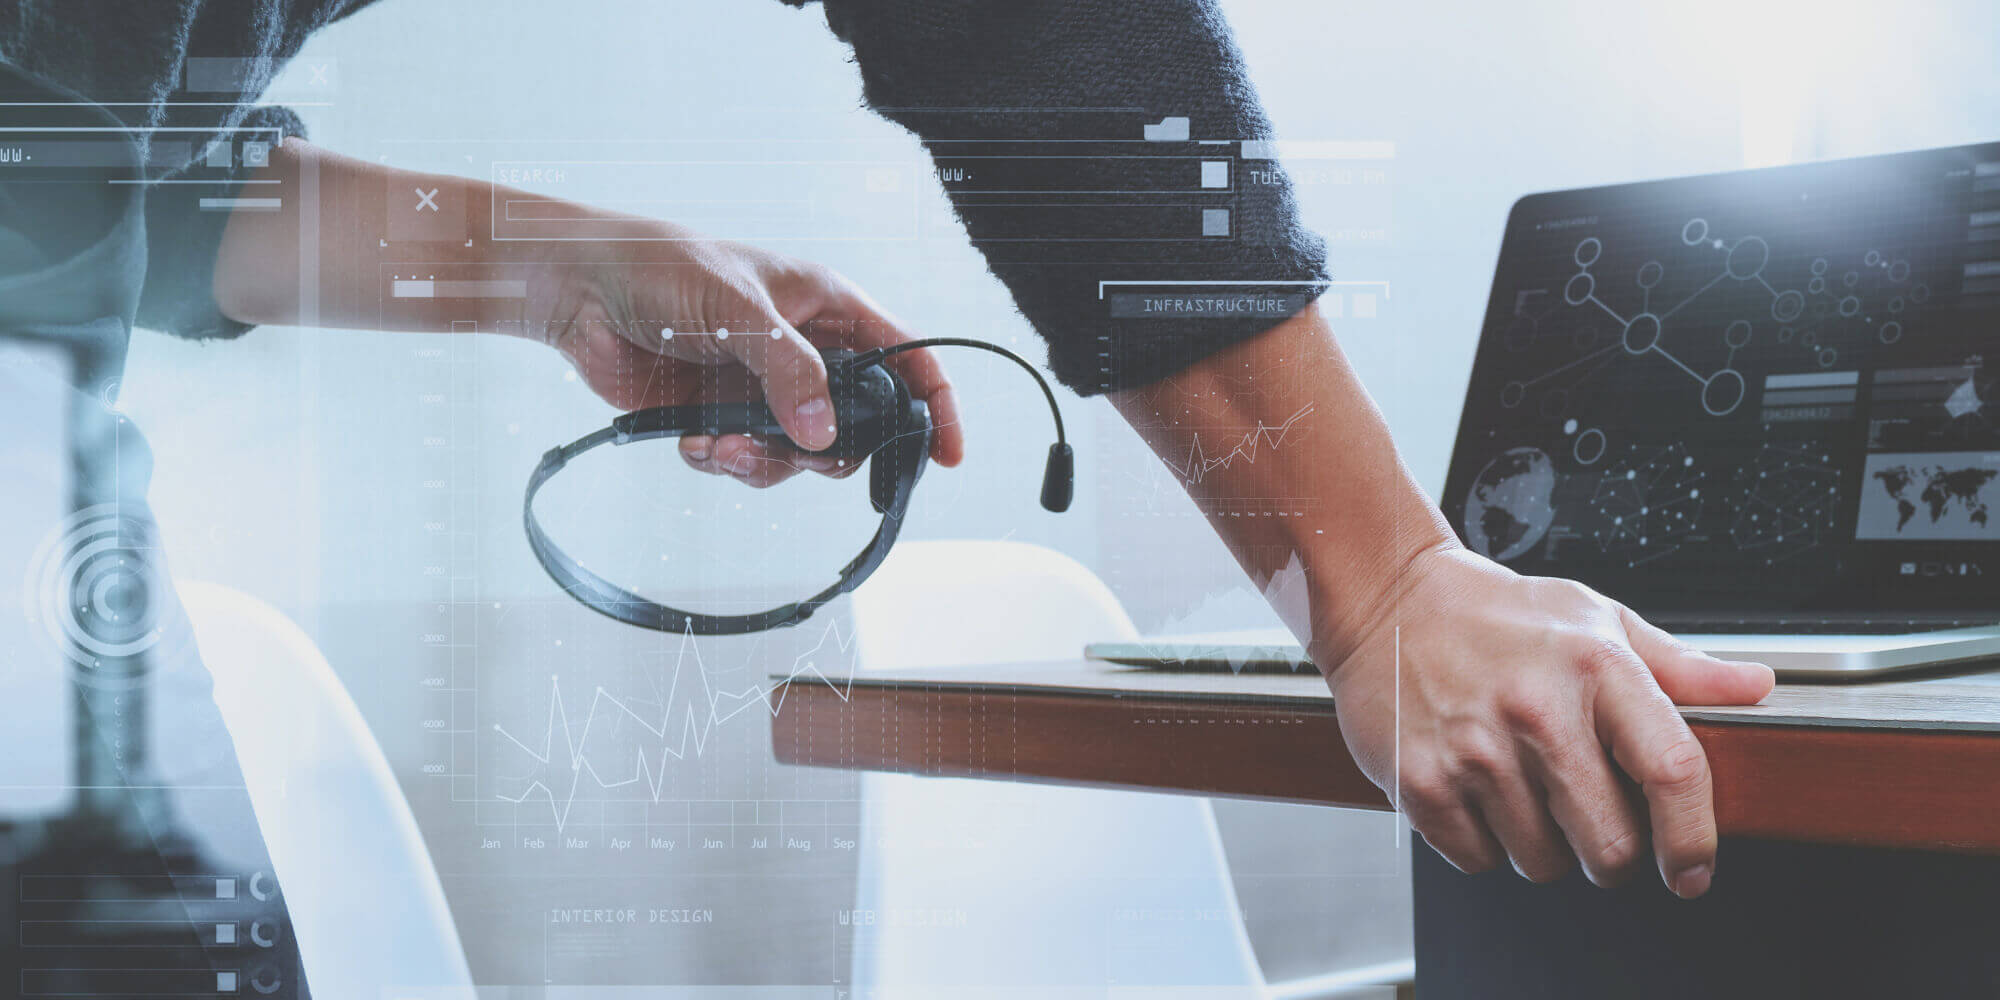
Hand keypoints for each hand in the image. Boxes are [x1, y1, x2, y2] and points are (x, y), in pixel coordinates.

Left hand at [531, 228, 962, 486]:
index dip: (935, 405)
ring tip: (720, 446)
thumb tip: (825, 436)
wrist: (582, 290)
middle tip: (794, 454)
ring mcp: (765, 387)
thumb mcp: (739, 312)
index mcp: (828, 307)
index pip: (907, 357)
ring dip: (766, 462)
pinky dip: (724, 462)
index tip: (946, 454)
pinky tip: (692, 441)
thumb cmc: (663, 269)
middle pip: (857, 423)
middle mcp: (805, 350)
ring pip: (802, 454)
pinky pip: (748, 460)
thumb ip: (788, 373)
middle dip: (827, 451)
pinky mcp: (723, 415)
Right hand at [1320, 544, 1773, 897]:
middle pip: (1610, 847)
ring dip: (1542, 847)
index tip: (1691, 869)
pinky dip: (1483, 843)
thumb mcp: (1597, 620)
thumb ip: (1679, 666)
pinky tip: (1478, 793)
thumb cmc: (1499, 614)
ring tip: (1523, 792)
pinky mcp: (1421, 781)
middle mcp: (1537, 710)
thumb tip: (1755, 687)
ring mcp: (1475, 751)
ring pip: (1542, 862)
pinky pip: (1478, 859)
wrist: (1387, 597)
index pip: (1674, 772)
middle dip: (1612, 857)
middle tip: (1594, 828)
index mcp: (1596, 667)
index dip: (1693, 839)